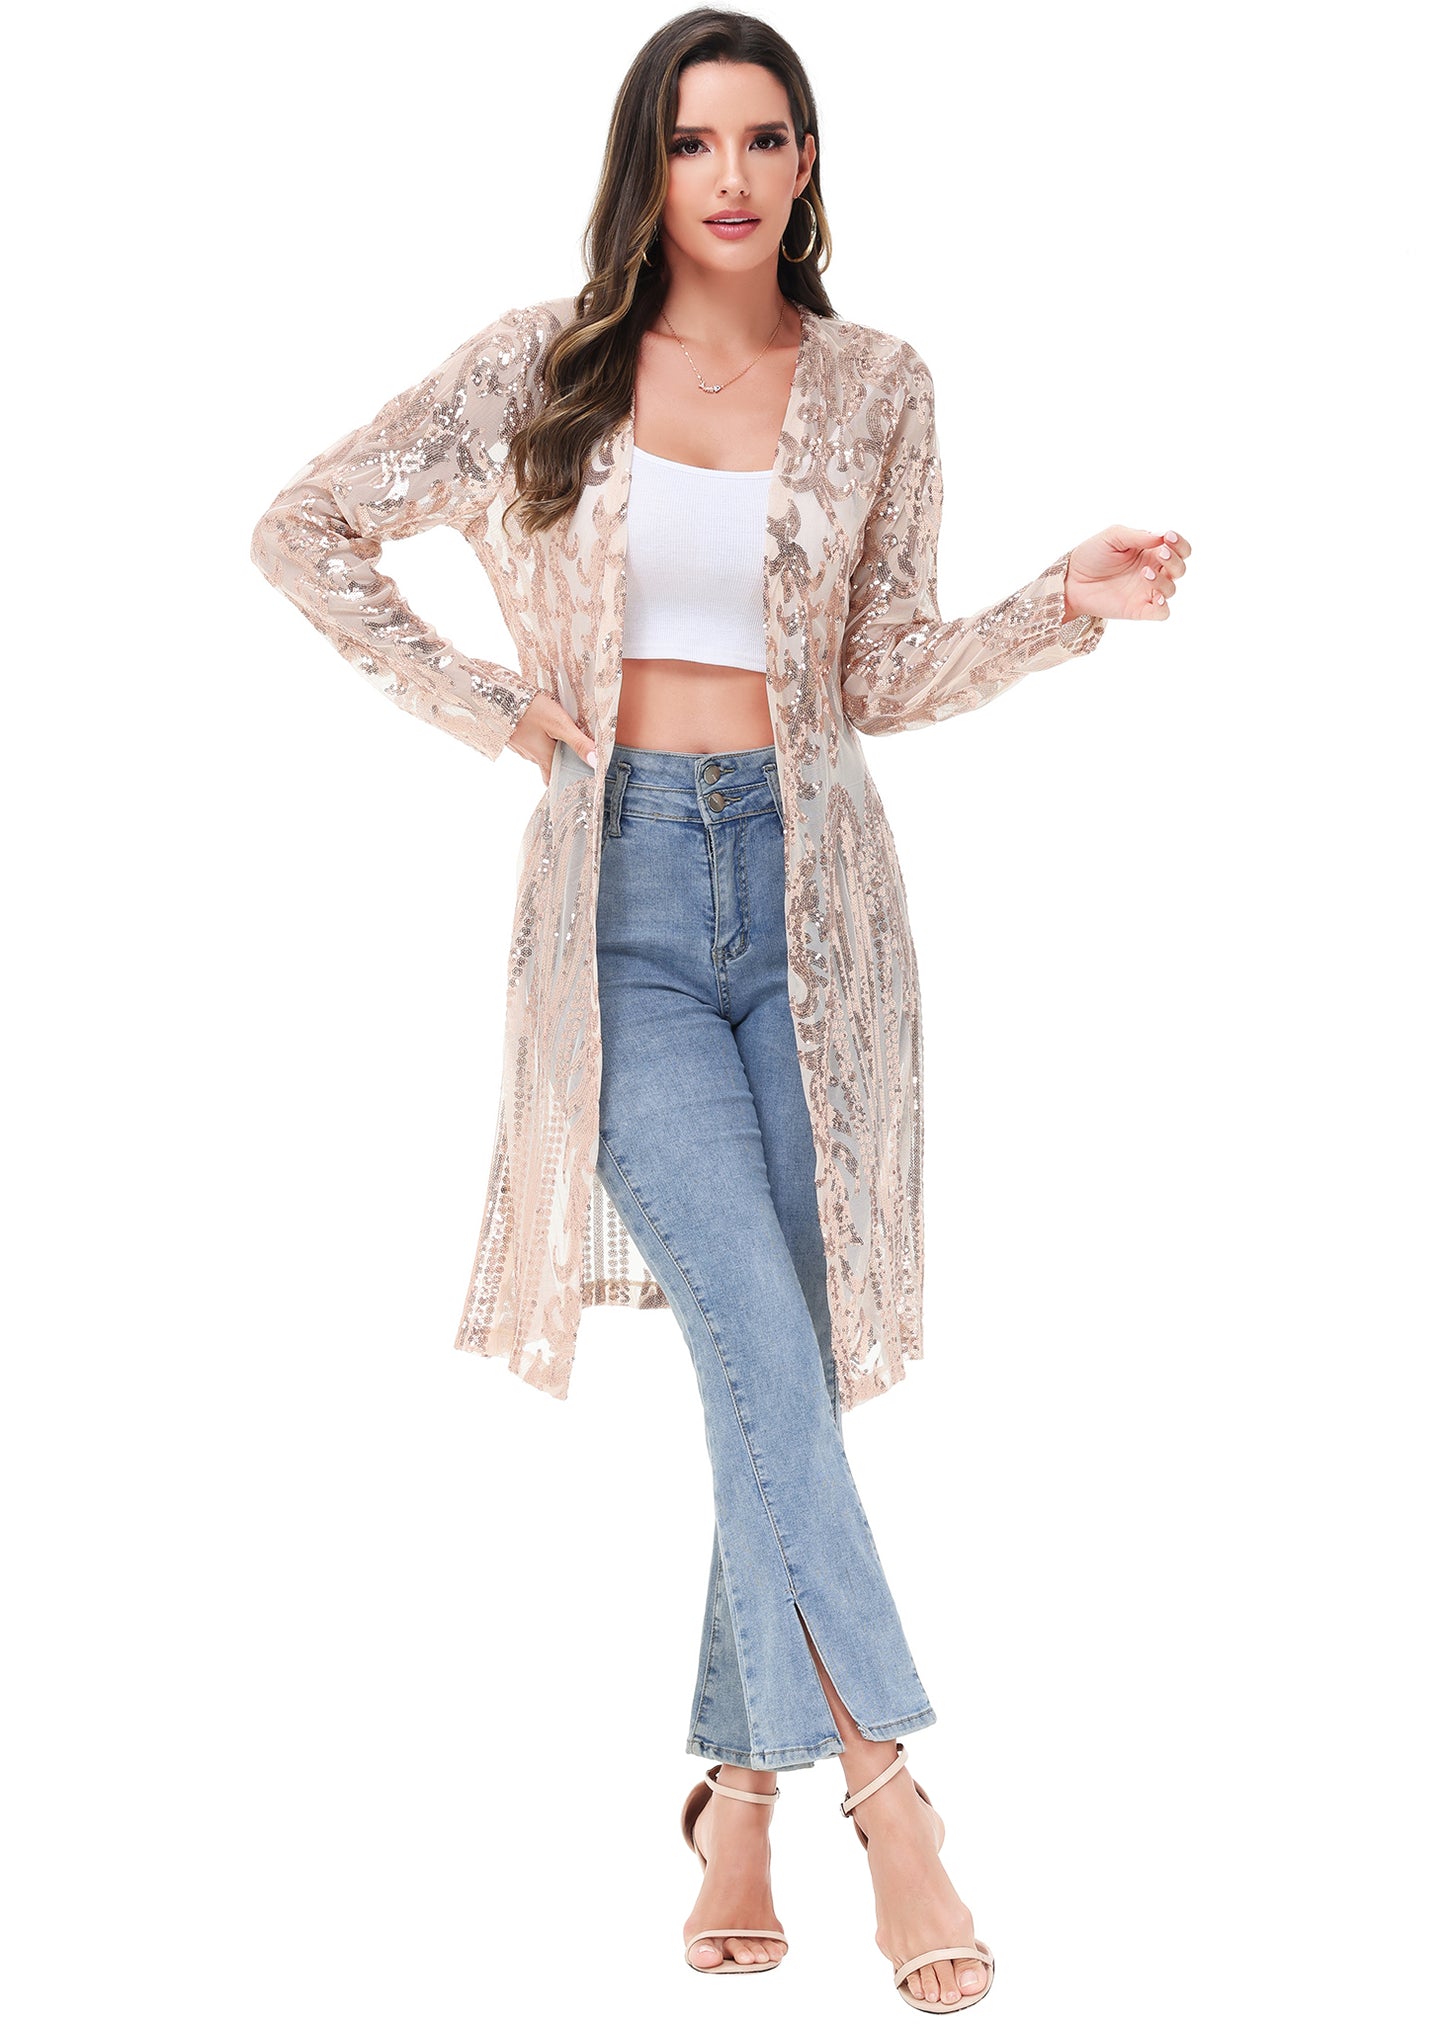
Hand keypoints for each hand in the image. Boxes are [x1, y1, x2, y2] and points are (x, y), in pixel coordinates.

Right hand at [505, 691, 599, 784]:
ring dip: (547, 742)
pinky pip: (527, 738)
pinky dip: (535, 733)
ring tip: (557, 729)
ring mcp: (519, 745)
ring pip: (537, 749)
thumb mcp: (559, 724)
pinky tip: (540, 721)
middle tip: (570, 746)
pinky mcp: (511, 734)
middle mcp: (530, 755)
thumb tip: (595, 762)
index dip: (561, 779)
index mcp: (543, 757)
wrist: (496, 695)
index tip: (572, 776)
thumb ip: (578, 742)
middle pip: (547, 762)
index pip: (552, 779)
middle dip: (558, 755)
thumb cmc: (528, 709)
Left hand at [1062, 526, 1190, 622]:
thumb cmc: (1092, 555)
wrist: (1072, 579)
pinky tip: (1156, 598)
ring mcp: (1147, 592)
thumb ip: (1137, 536)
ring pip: (1172, 589)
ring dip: (1164, 580)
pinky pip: (1162, 612)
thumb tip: (1162, 536)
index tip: (1169, 536)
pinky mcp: (1138, 609)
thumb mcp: (1113, 536)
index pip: (1179, 549)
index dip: (1180, 543)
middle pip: (1180, 568)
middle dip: (1175, 559)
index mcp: (1151, 552)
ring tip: (1144, 573)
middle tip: (1161, 553)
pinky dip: (1163, 607)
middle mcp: (1153, 572)